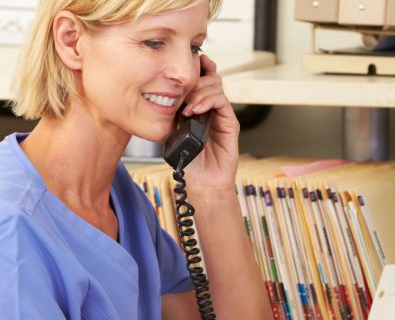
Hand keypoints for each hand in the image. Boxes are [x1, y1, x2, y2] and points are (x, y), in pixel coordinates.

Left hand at [179, 54, 239, 192]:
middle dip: (196, 78)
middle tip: (183, 90)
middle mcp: (212, 108)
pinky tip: (196, 110)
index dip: (198, 68)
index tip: (189, 61)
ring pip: (217, 86)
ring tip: (188, 106)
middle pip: (211, 78)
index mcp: (199, 107)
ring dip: (200, 91)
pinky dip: (208, 101)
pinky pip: (222, 102)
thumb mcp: (173, 133)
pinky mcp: (230, 123)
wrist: (203, 182)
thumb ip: (173, 114)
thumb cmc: (189, 162)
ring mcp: (222, 115)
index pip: (202, 80)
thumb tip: (164, 95)